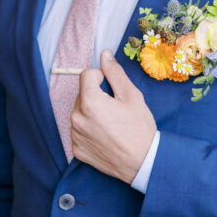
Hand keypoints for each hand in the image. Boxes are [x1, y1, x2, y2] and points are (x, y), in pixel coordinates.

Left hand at [71, 49, 156, 183]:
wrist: (142, 162)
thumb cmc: (139, 128)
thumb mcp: (131, 95)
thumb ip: (114, 72)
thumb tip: (104, 54)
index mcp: (89, 101)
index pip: (86, 75)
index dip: (101, 78)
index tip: (113, 89)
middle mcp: (76, 118)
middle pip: (82, 94)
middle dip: (96, 96)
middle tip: (115, 109)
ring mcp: (75, 135)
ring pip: (80, 112)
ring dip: (91, 113)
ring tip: (111, 124)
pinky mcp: (76, 149)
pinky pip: (79, 130)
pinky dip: (89, 130)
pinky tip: (105, 136)